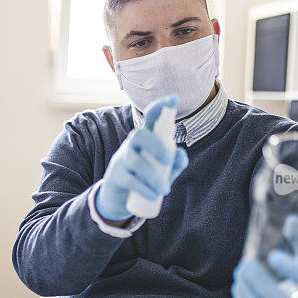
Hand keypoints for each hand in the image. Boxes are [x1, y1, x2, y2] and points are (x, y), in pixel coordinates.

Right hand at [95, 95, 188, 220]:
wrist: (118, 198)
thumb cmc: (145, 178)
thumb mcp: (164, 171)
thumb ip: (176, 163)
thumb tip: (180, 154)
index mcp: (146, 138)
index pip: (151, 117)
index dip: (161, 106)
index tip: (175, 98)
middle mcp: (132, 145)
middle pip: (140, 136)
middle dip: (157, 146)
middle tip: (169, 161)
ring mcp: (122, 160)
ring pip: (135, 161)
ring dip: (153, 176)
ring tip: (165, 189)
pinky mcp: (116, 177)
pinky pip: (130, 180)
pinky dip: (145, 188)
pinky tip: (154, 195)